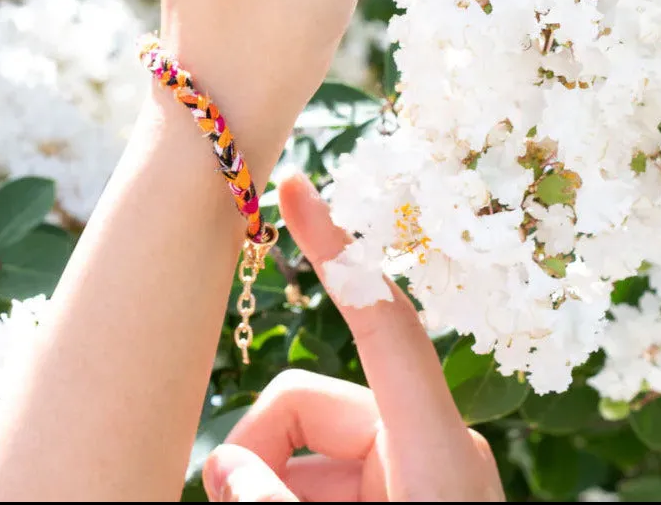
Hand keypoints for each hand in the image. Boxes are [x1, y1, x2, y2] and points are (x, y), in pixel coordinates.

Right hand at [203, 171, 505, 502]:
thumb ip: (273, 502)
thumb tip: (224, 466)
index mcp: (435, 447)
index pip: (381, 322)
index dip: (335, 250)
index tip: (295, 187)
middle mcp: (424, 439)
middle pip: (308, 400)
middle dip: (260, 448)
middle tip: (228, 500)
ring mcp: (411, 462)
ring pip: (305, 439)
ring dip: (272, 483)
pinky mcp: (398, 482)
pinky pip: (322, 469)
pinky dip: (290, 493)